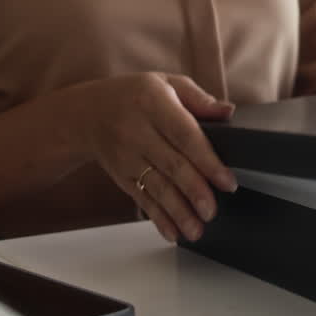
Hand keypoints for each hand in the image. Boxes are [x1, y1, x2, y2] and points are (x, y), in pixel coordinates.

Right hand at [68, 73, 236, 243]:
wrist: (86, 114)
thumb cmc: (135, 96)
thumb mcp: (166, 83)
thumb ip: (198, 99)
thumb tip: (228, 111)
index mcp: (154, 103)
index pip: (185, 135)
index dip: (207, 161)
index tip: (226, 182)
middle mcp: (137, 131)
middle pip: (171, 165)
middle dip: (194, 192)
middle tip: (211, 211)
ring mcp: (127, 156)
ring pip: (156, 188)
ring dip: (178, 212)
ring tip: (196, 230)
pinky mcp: (121, 176)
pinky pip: (142, 199)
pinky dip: (158, 218)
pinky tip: (173, 232)